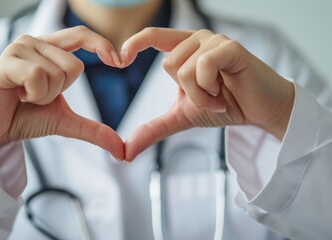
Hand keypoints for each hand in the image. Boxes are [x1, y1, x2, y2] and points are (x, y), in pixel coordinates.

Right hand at [0, 26, 123, 158]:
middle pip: (75, 66)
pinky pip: (39, 76)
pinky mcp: (6, 61)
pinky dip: (33, 94)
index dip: (102, 45)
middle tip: (36, 97)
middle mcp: (34, 42)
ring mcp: (19, 48)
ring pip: (58, 73)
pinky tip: (17, 95)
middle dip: (60, 93)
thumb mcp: (65, 121)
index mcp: (49, 48)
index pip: (81, 34)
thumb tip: (121, 150)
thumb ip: (93, 130)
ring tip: (24, 96)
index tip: (119, 63)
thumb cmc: (24, 117)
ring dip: (45, 96)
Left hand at [122, 28, 294, 160]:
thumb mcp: (182, 116)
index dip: (134, 43)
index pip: (153, 35)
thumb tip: (125, 152)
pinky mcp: (231, 48)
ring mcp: (215, 41)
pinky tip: (226, 92)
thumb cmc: (224, 106)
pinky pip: (203, 68)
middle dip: (187, 94)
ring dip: (200, 96)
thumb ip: (154, 128)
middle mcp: (198, 38)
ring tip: (219, 97)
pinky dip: (210, 90)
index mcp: (185, 48)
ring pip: (184, 70)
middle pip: (168, 64)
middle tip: (210, 99)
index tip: (119, 60)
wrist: (260, 112)